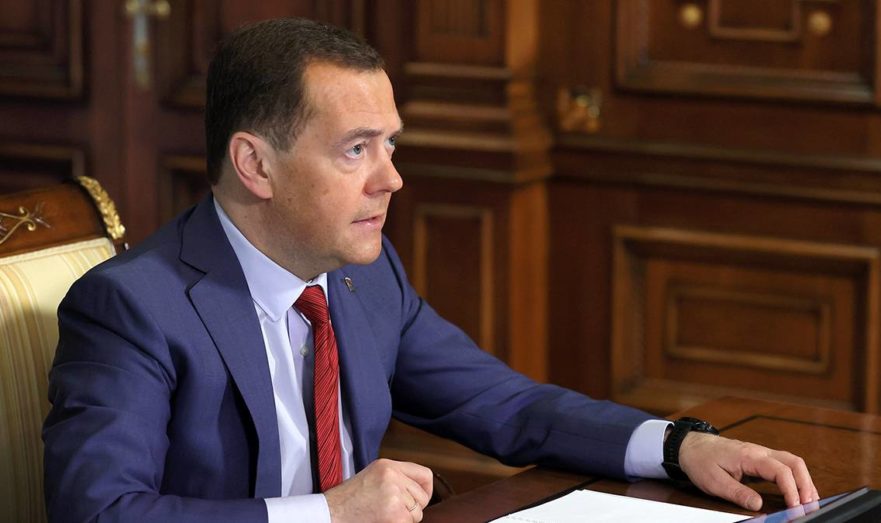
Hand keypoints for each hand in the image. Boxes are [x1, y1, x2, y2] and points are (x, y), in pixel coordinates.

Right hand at [325, 458, 433, 522]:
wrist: (330, 513)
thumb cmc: (347, 499)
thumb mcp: (372, 476)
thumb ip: (396, 478)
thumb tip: (420, 490)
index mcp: (387, 465)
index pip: (424, 474)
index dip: (426, 490)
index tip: (420, 498)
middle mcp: (393, 476)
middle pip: (422, 497)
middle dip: (413, 508)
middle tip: (392, 510)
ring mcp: (395, 495)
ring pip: (417, 513)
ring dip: (404, 518)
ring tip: (383, 514)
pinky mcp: (395, 514)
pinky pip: (409, 522)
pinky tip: (383, 520)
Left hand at [678, 433, 818, 511]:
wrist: (691, 445)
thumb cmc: (701, 460)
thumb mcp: (713, 481)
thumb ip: (736, 493)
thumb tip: (757, 505)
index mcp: (749, 456)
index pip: (780, 470)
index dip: (791, 489)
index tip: (795, 506)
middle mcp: (759, 451)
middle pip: (794, 463)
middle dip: (806, 484)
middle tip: (810, 506)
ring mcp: (761, 453)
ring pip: (792, 462)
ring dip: (804, 480)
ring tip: (810, 502)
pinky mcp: (760, 458)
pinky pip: (785, 465)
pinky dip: (796, 477)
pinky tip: (798, 492)